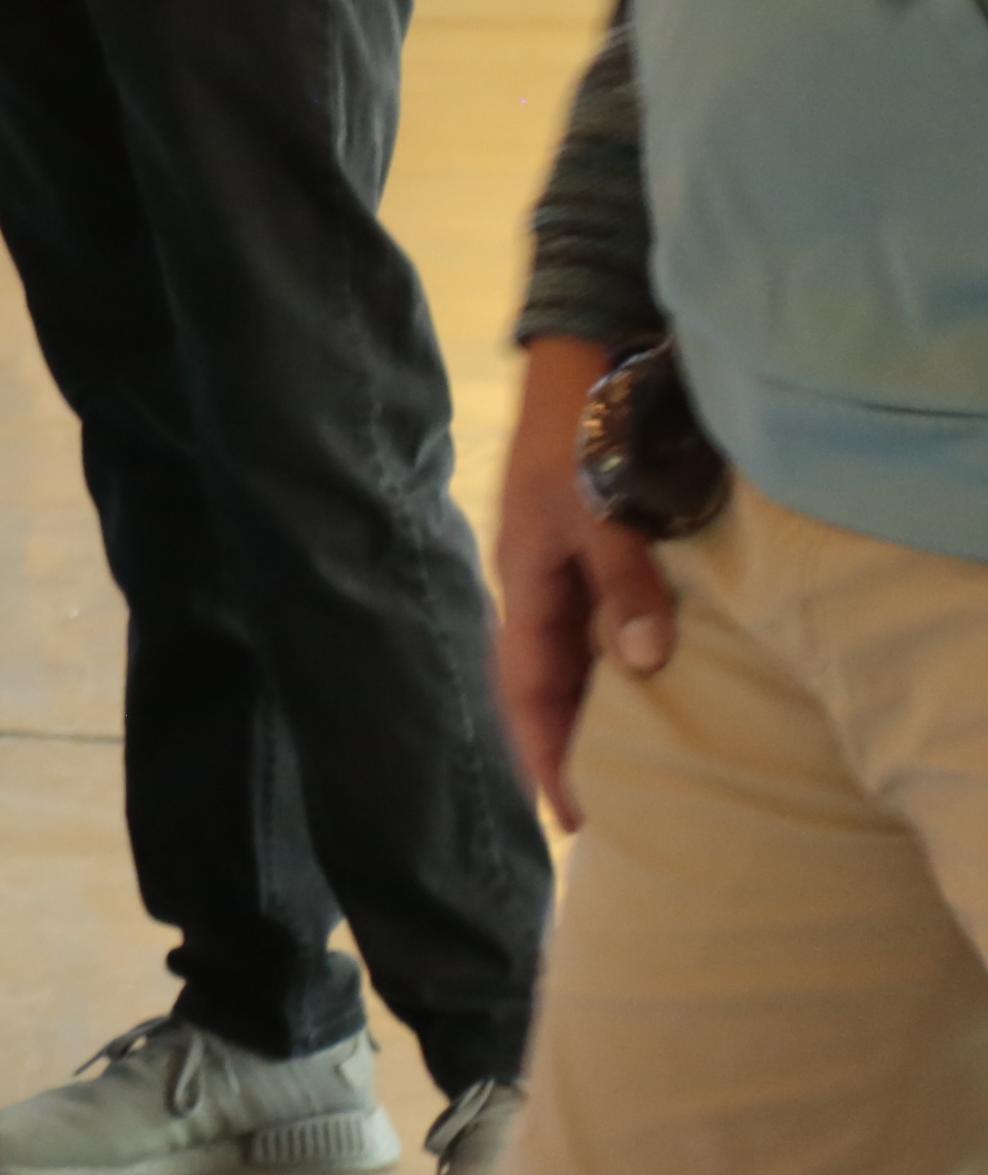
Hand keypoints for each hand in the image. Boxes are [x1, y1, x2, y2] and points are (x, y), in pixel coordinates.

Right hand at [493, 335, 678, 828]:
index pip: (527, 688)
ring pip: (576, 657)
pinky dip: (619, 666)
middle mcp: (539, 583)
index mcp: (524, 581)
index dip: (546, 754)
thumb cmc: (583, 432)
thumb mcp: (600, 508)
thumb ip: (623, 584)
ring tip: (628, 765)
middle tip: (606, 810)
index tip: (571, 817)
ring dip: (594, 709)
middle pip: (547, 682)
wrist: (586, 357)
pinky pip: (602, 626)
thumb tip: (644, 665)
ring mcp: (564, 565)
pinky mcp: (594, 547)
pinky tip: (650, 684)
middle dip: (567, 746)